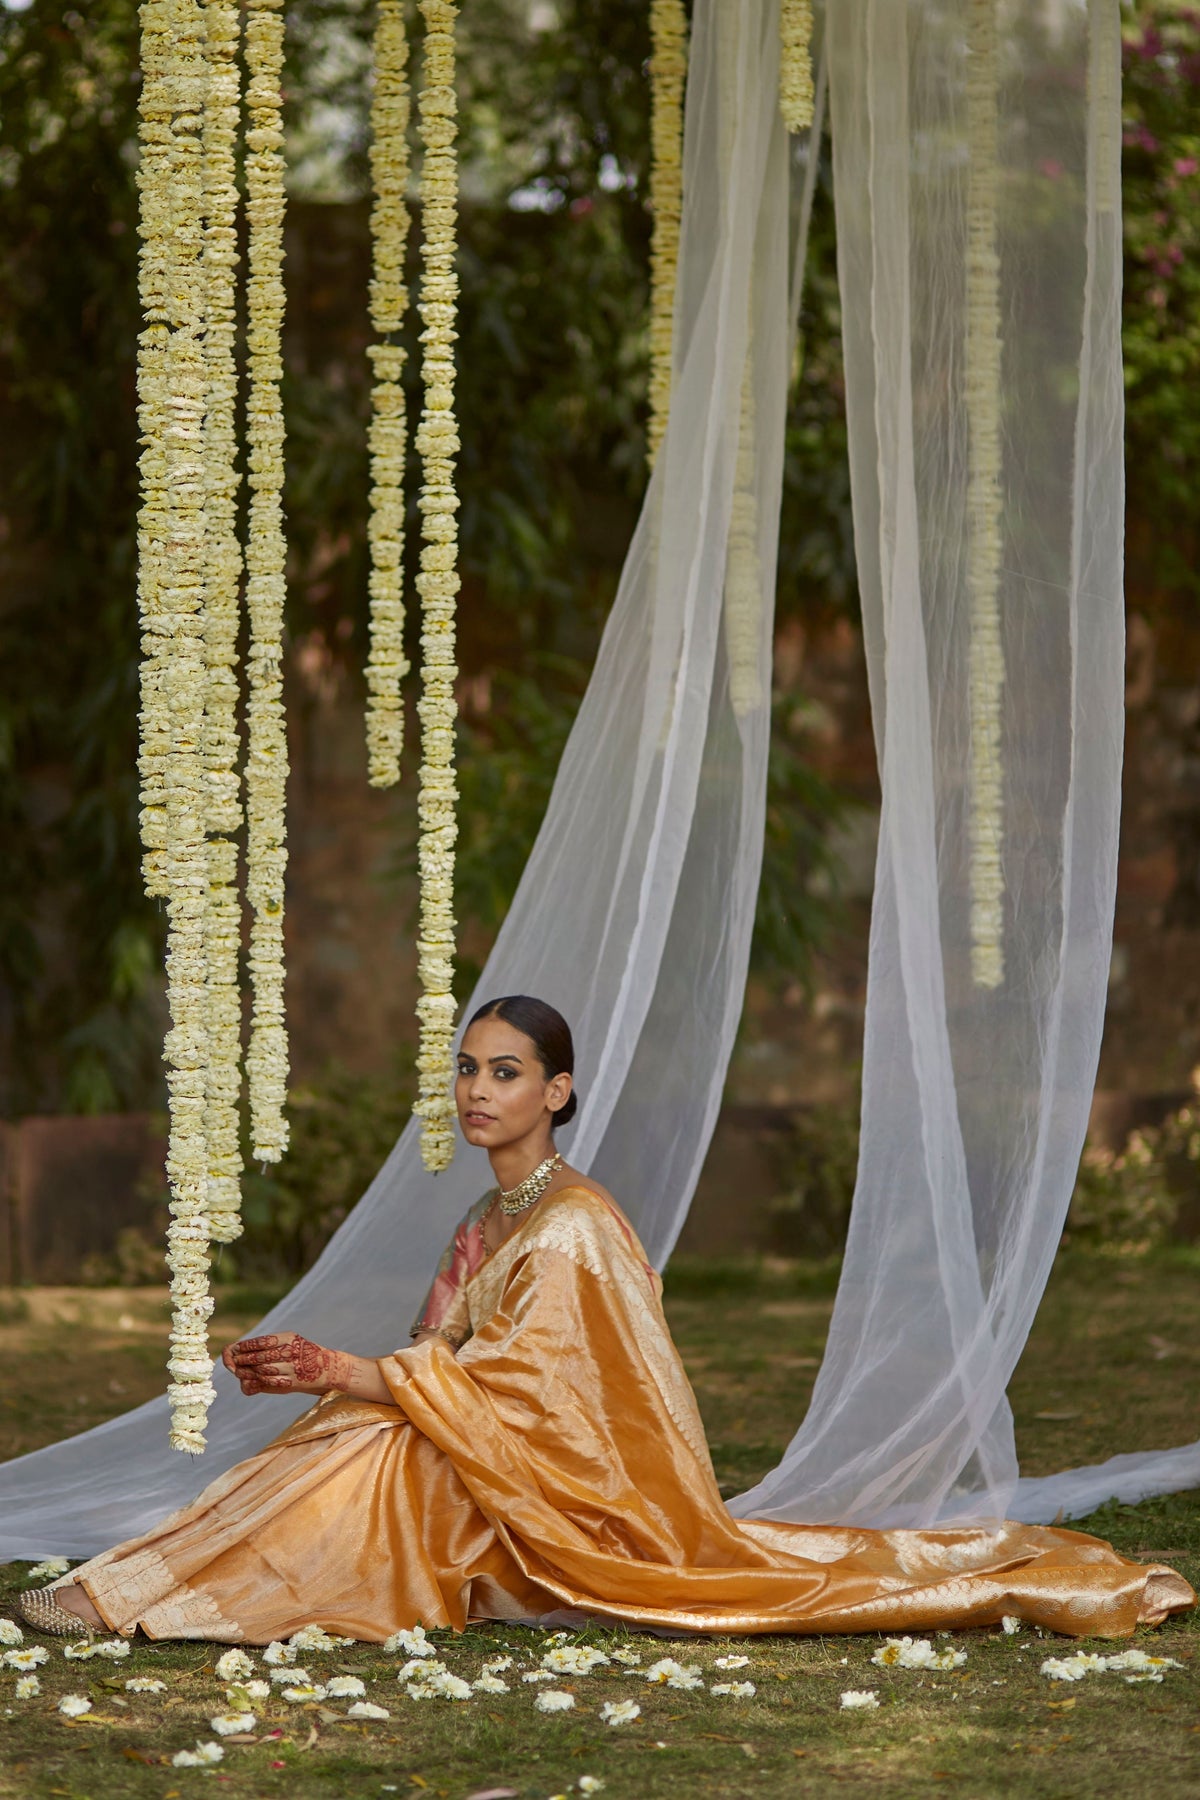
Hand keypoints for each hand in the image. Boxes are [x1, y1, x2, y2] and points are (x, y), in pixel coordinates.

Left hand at [221, 1331, 353, 1396]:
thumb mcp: (289, 1341)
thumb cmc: (301, 1353)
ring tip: (238, 1371)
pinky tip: (250, 1380)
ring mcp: (291, 1368)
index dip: (245, 1346)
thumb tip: (238, 1350)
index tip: (234, 1348)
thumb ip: (267, 1346)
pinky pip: (269, 1383)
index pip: (262, 1341)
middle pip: (259, 1357)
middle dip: (242, 1359)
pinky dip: (256, 1382)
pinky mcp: (292, 1383)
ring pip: (261, 1371)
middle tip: (232, 1361)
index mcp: (289, 1338)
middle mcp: (290, 1352)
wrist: (327, 1368)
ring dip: (246, 1372)